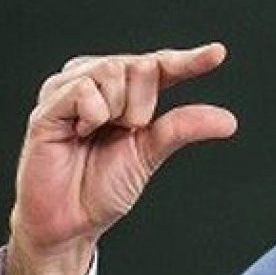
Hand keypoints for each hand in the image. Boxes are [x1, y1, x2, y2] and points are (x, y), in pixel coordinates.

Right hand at [2, 43, 237, 274]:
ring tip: (97, 133)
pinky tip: (80, 131)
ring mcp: (68, 91)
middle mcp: (96, 82)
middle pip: (141, 65)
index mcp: (124, 91)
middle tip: (122, 133)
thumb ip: (182, 128)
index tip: (218, 53)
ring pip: (112, 71)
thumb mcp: (151, 153)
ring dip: (117, 110)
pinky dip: (93, 113)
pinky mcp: (47, 107)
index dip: (189, 60)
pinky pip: (82, 90)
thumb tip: (228, 121)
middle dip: (142, 105)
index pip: (161, 65)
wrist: (70, 221)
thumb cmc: (102, 186)